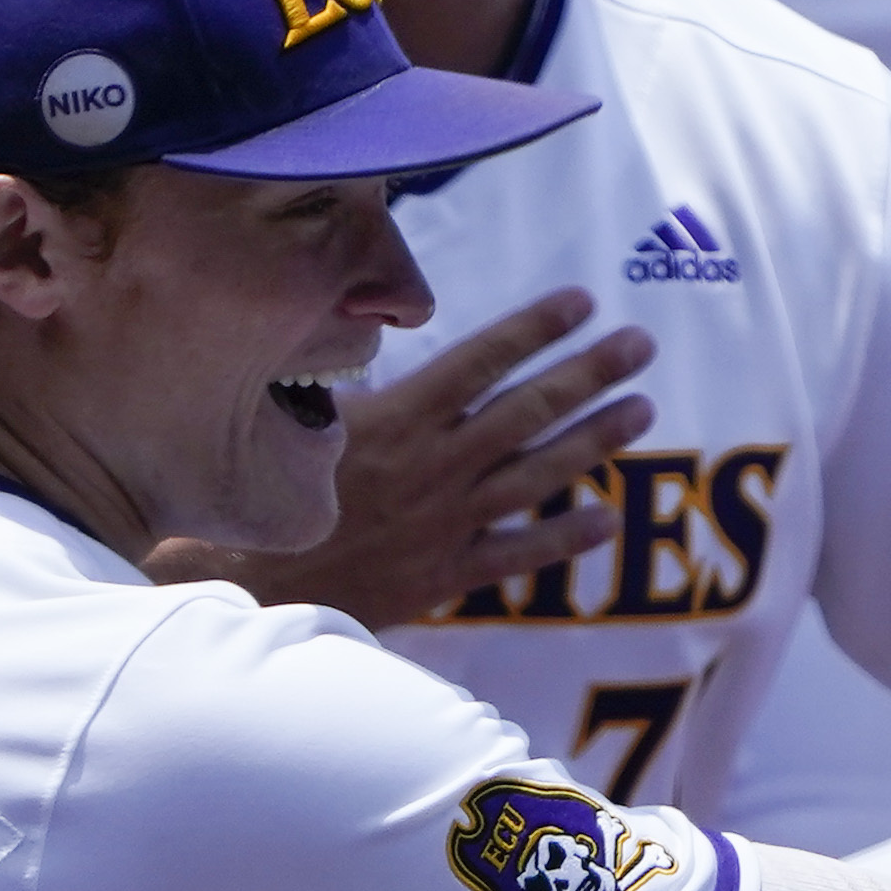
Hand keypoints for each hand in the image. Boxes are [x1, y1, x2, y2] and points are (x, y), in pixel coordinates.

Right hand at [154, 293, 651, 621]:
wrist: (247, 590)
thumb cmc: (259, 498)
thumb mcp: (296, 421)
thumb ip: (348, 383)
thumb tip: (362, 326)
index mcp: (397, 420)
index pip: (479, 360)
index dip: (534, 328)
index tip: (583, 300)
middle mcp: (433, 465)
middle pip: (526, 409)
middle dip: (588, 372)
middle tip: (639, 344)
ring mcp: (447, 520)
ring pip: (536, 474)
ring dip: (594, 439)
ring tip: (643, 408)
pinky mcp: (445, 573)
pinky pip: (517, 554)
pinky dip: (564, 536)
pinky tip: (608, 516)